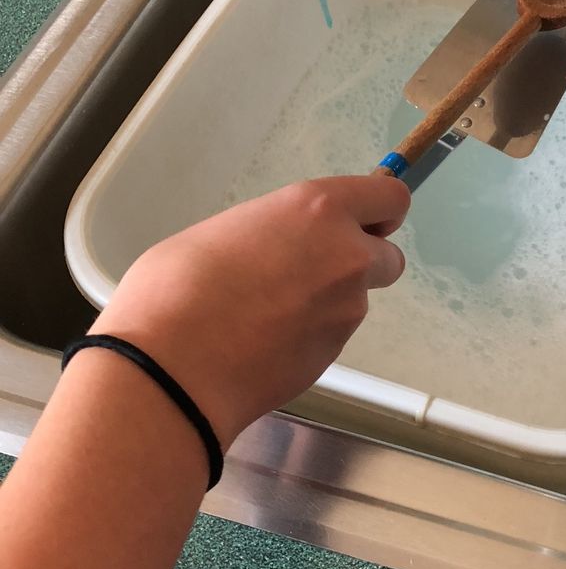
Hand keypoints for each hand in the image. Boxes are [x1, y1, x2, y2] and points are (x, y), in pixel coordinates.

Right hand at [90, 176, 409, 447]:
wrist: (173, 369)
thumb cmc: (175, 288)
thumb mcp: (224, 231)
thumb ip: (272, 234)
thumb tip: (277, 250)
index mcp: (317, 210)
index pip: (389, 198)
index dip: (379, 213)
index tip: (361, 223)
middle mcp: (346, 255)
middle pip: (388, 257)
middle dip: (361, 264)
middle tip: (311, 274)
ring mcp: (346, 310)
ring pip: (356, 300)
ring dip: (328, 304)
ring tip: (268, 316)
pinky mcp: (335, 354)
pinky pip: (332, 335)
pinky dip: (310, 337)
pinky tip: (265, 344)